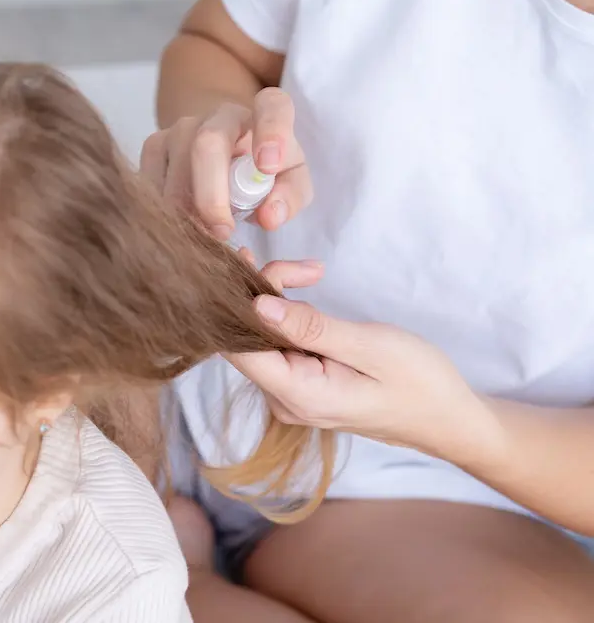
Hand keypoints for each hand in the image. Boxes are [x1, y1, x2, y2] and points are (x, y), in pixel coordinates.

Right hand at [140, 88, 312, 240]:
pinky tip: (181, 224)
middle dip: (212, 194)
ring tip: (203, 236)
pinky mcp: (154, 146)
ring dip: (187, 210)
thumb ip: (290, 196)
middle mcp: (220, 114)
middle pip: (208, 143)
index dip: (271, 132)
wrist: (224, 154)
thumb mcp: (289, 181)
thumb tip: (269, 217)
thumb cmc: (261, 170)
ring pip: (175, 168)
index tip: (269, 167)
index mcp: (263, 113)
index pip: (272, 108)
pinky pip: (152, 181)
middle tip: (223, 232)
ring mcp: (181, 128)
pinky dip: (164, 210)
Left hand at [225, 278, 486, 454]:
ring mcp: (290, 395)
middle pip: (247, 339)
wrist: (447, 416)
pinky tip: (308, 295)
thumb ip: (310, 327)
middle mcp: (283, 400)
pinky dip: (288, 316)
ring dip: (278, 300)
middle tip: (305, 268)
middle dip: (264, 293)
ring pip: (261, 338)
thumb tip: (257, 305)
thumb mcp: (369, 346)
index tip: (248, 265)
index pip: (238, 349)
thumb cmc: (419, 382)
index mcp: (298, 395)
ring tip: (311, 273)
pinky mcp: (300, 385)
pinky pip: (278, 345)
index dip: (234, 304)